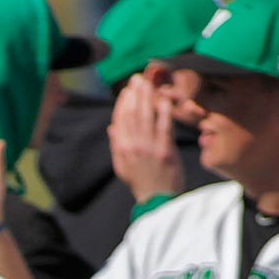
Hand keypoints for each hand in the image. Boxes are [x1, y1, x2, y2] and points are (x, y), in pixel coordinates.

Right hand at [109, 74, 184, 203]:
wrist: (156, 200)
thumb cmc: (141, 183)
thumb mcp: (122, 167)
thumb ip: (117, 146)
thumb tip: (112, 127)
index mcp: (121, 149)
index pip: (120, 119)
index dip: (123, 102)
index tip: (127, 90)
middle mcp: (133, 146)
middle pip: (133, 113)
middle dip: (135, 93)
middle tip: (138, 78)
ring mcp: (149, 148)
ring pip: (147, 116)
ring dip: (148, 97)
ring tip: (149, 83)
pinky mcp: (165, 151)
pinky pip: (164, 126)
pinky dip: (164, 111)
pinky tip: (165, 99)